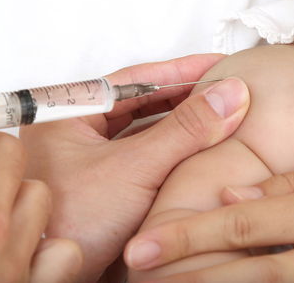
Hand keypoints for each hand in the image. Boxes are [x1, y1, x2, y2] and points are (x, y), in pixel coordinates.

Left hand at [20, 54, 249, 282]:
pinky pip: (141, 158)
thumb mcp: (134, 169)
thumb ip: (183, 130)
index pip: (134, 79)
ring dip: (178, 124)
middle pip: (138, 103)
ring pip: (141, 132)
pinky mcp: (102, 189)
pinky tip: (194, 149)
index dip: (180, 70)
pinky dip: (169, 152)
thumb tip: (226, 96)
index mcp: (67, 115)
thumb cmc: (70, 228)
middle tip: (220, 89)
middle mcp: (74, 134)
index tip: (215, 65)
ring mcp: (88, 163)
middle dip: (182, 96)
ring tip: (214, 114)